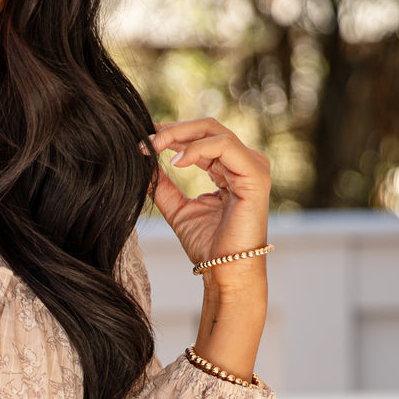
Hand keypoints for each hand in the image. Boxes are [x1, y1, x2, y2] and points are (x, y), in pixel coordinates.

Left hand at [143, 118, 271, 270]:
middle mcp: (243, 164)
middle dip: (174, 130)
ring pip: (215, 132)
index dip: (172, 135)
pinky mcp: (255, 175)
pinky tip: (176, 162)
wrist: (225, 270)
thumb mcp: (178, 209)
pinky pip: (225, 147)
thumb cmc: (208, 245)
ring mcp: (252, 167)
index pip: (201, 138)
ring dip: (181, 135)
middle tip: (147, 138)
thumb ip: (163, 187)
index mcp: (228, 169)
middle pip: (208, 128)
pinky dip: (197, 149)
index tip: (144, 140)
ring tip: (155, 146)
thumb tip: (143, 166)